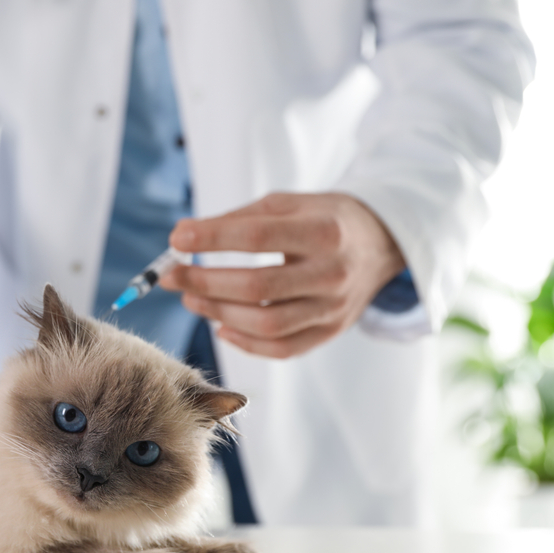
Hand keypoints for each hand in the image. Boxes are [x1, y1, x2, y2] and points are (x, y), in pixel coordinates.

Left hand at [161, 192, 405, 357]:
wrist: (382, 243)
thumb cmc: (324, 219)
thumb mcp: (289, 203)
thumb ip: (239, 219)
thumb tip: (183, 237)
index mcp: (324, 231)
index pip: (259, 237)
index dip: (213, 239)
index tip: (176, 239)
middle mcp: (332, 273)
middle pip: (258, 287)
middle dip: (204, 283)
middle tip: (171, 276)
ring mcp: (333, 308)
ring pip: (266, 325)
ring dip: (218, 313)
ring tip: (190, 299)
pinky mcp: (330, 331)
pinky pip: (281, 349)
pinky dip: (244, 342)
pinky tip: (221, 326)